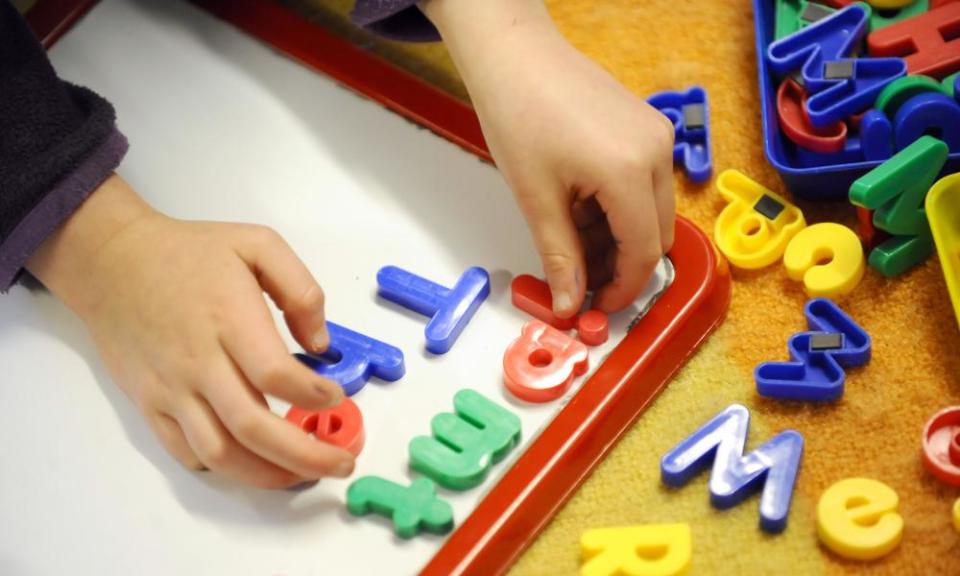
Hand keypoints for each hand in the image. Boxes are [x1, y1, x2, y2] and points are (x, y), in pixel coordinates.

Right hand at [27, 175, 352, 487]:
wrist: (113, 263)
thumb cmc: (189, 253)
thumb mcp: (257, 244)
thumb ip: (300, 289)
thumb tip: (321, 343)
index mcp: (229, 319)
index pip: (274, 374)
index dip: (312, 395)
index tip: (335, 397)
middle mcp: (198, 361)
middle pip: (253, 426)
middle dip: (305, 455)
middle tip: (341, 462)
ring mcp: (171, 389)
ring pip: (220, 452)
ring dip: (267, 473)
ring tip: (303, 474)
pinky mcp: (151, 404)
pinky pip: (187, 451)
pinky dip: (223, 467)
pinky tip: (253, 463)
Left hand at [422, 0, 675, 315]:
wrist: (515, 56)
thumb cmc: (518, 112)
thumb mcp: (535, 198)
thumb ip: (559, 256)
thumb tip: (570, 303)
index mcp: (629, 171)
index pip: (643, 252)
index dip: (622, 288)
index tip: (597, 305)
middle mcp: (655, 151)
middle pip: (656, 234)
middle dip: (621, 265)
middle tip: (580, 277)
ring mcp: (656, 135)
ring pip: (652, 211)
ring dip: (619, 236)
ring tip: (571, 236)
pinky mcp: (647, 127)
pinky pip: (646, 183)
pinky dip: (619, 207)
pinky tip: (581, 206)